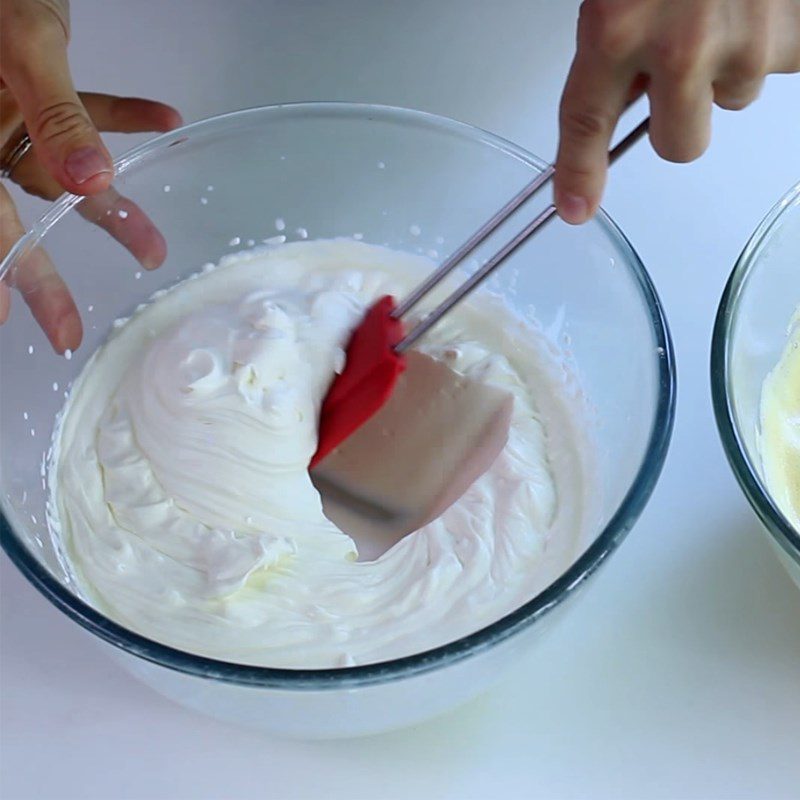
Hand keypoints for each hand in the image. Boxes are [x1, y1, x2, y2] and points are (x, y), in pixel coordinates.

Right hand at [0, 0, 180, 351]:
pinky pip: (80, 108)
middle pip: (14, 215)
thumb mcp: (22, 49)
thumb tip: (93, 181)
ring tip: (153, 247)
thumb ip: (57, 114)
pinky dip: (120, 116)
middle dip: (44, 275)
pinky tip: (165, 118)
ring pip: (58, 173)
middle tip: (67, 331)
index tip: (3, 317)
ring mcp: (4, 111)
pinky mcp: (31, 84)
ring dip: (109, 201)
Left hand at [554, 0, 799, 223]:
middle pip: (677, 144)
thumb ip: (612, 47)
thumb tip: (618, 99)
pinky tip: (757, 9)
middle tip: (682, 64)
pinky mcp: (792, 36)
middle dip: (677, 116)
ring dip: (725, 68)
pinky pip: (778, 70)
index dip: (579, 173)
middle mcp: (679, 45)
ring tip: (724, 5)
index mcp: (614, 27)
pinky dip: (768, 49)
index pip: (585, 123)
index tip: (575, 208)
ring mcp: (742, 42)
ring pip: (728, 103)